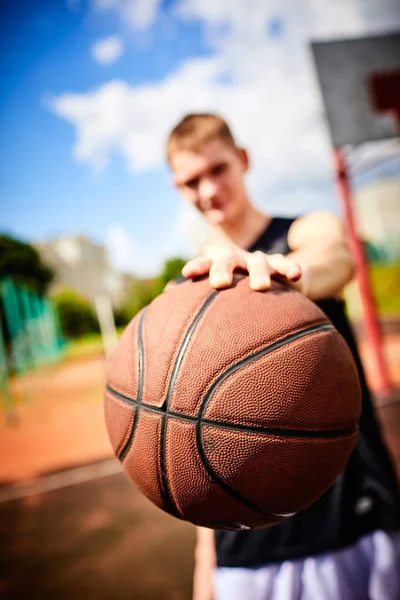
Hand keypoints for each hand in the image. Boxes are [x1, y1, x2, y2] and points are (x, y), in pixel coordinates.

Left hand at [182, 246, 301, 291]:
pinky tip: (296, 275)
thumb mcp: (217, 290)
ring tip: (259, 287)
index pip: (205, 262)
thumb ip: (194, 294)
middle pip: (229, 259)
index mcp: (219, 263)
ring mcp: (260, 260)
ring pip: (259, 262)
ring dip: (259, 272)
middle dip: (223, 269)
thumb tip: (162, 299)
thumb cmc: (234, 287)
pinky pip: (286, 264)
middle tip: (219, 284)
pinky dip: (291, 267)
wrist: (269, 275)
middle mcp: (238, 259)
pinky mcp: (281, 265)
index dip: (197, 266)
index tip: (187, 274)